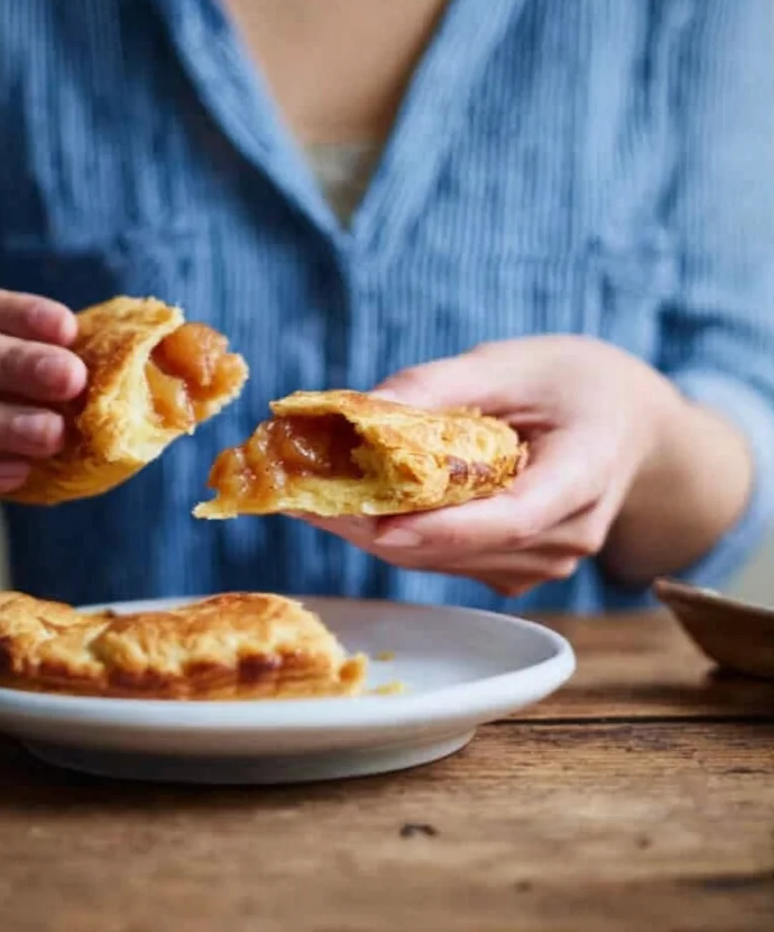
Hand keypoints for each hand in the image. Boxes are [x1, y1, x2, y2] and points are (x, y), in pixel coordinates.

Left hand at [303, 335, 681, 596]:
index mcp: (585, 476)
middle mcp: (567, 535)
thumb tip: (361, 408)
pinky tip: (350, 503)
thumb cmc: (577, 384)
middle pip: (462, 546)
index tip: (379, 523)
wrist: (629, 426)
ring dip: (374, 532)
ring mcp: (544, 562)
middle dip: (376, 524)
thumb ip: (442, 385)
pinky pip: (447, 560)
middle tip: (302, 495)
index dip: (445, 528)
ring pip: (443, 561)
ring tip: (309, 494)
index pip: (514, 517)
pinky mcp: (517, 568)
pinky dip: (397, 534)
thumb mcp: (515, 363)